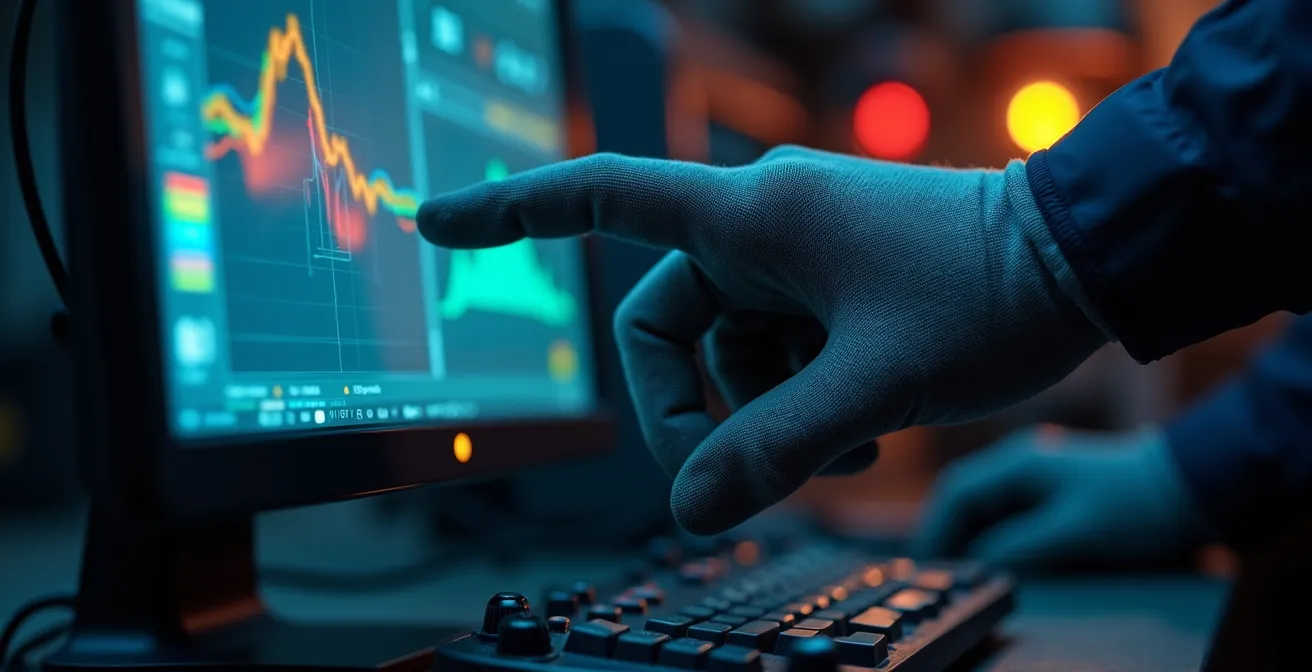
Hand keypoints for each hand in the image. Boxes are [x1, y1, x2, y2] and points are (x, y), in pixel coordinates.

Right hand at [418, 147, 1107, 533]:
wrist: (1084, 258)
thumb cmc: (988, 292)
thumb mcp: (874, 384)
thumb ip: (775, 448)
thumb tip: (690, 507)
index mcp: (752, 215)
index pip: (602, 196)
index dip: (511, 211)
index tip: (434, 219)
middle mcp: (761, 224)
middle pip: (665, 325)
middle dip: (696, 406)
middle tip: (750, 466)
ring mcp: (796, 253)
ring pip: (727, 352)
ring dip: (763, 409)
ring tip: (847, 436)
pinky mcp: (828, 279)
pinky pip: (774, 349)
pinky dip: (797, 395)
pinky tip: (861, 420)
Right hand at [913, 425, 1209, 568]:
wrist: (1192, 485)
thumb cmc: (1137, 503)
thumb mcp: (1072, 530)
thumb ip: (1018, 544)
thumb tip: (977, 561)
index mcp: (1018, 462)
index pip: (956, 491)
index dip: (935, 529)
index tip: (925, 562)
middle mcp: (1021, 463)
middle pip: (965, 500)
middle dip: (949, 537)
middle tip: (939, 574)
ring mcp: (1037, 475)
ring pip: (986, 509)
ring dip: (972, 539)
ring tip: (963, 573)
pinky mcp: (1054, 492)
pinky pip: (1008, 516)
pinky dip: (995, 538)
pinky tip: (996, 560)